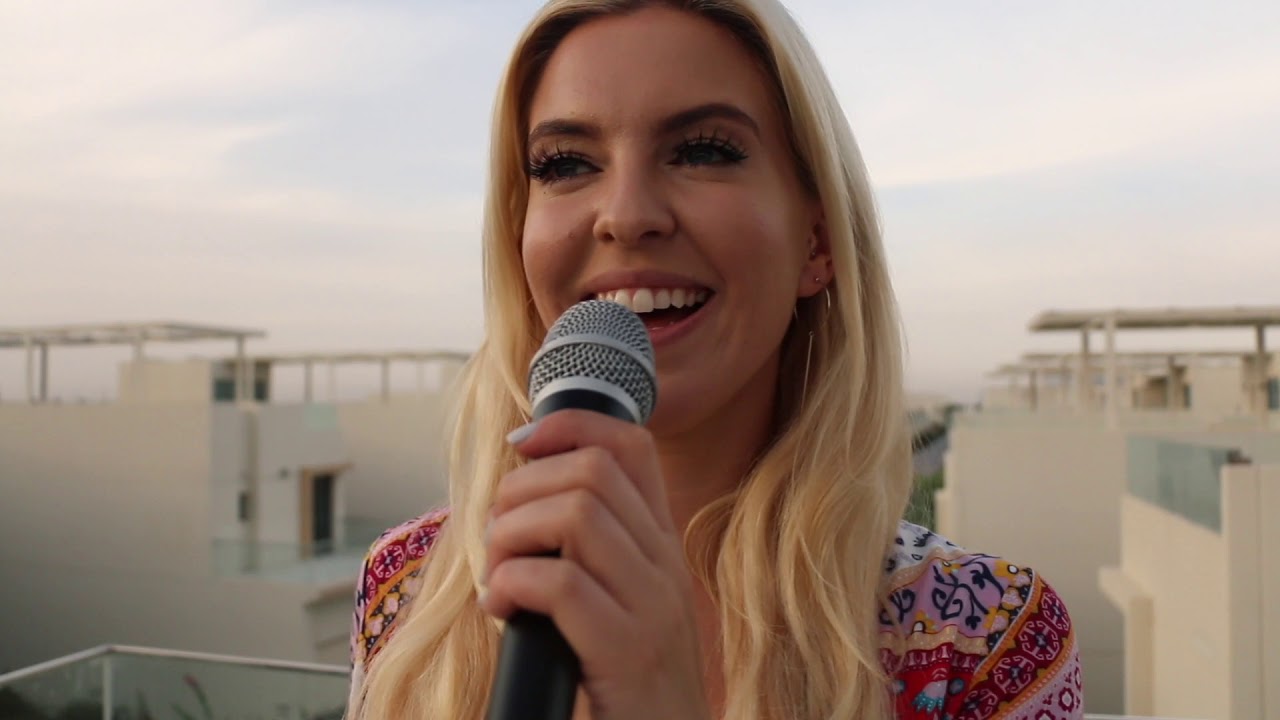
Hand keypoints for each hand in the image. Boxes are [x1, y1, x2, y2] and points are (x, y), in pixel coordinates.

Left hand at [481, 409, 710, 719]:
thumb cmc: (623, 684)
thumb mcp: (616, 602)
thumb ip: (586, 554)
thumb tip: (516, 504)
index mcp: (659, 545)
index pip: (632, 446)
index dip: (573, 425)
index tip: (524, 445)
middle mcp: (663, 564)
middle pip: (592, 470)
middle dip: (522, 487)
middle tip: (499, 537)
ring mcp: (652, 605)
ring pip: (575, 513)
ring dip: (511, 534)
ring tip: (500, 575)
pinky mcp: (627, 651)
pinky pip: (559, 582)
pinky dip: (512, 585)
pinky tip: (504, 611)